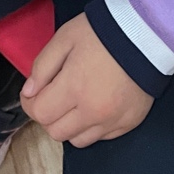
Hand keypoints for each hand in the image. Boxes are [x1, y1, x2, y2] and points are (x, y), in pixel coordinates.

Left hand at [20, 12, 153, 148]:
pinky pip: (101, 138)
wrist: (145, 33)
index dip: (30, 103)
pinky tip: (94, 106)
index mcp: (74, 88)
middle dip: (48, 115)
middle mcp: (93, 112)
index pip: (40, 113)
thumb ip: (42, 66)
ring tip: (74, 102)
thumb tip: (29, 92)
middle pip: (56, 132)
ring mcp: (113, 121)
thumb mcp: (64, 38)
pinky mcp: (129, 124)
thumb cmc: (100, 32)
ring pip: (78, 140)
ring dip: (69, 125)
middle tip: (53, 95)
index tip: (33, 92)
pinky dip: (91, 127)